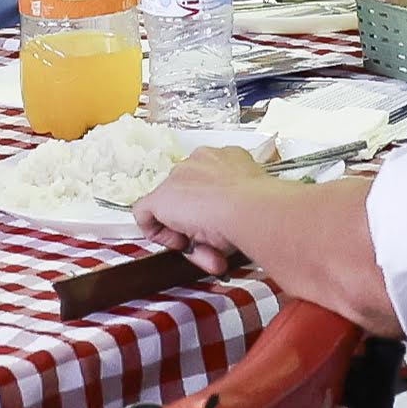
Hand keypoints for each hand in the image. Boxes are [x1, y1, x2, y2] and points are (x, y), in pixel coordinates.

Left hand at [132, 146, 280, 271]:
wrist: (249, 207)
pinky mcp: (160, 196)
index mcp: (228, 158)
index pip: (213, 184)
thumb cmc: (260, 209)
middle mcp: (200, 161)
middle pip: (191, 196)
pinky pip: (146, 214)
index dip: (215, 211)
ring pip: (174, 208)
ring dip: (187, 231)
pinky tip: (179, 242)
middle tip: (216, 245)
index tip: (225, 229)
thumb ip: (236, 214)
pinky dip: (159, 232)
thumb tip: (230, 234)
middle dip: (201, 223)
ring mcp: (178, 177)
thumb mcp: (250, 207)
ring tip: (207, 249)